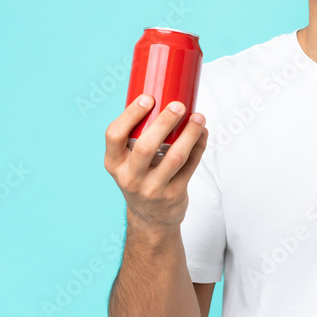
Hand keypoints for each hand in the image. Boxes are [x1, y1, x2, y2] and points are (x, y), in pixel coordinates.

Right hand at [104, 94, 208, 229]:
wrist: (150, 218)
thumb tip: (165, 98)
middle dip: (164, 122)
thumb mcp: (128, 162)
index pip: (114, 136)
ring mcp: (152, 189)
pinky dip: (199, 146)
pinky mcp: (174, 195)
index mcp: (114, 163)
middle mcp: (130, 177)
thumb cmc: (141, 177)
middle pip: (146, 146)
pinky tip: (203, 133)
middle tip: (178, 105)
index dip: (130, 115)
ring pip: (174, 157)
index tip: (148, 98)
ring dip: (189, 134)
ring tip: (199, 117)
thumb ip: (139, 136)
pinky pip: (190, 166)